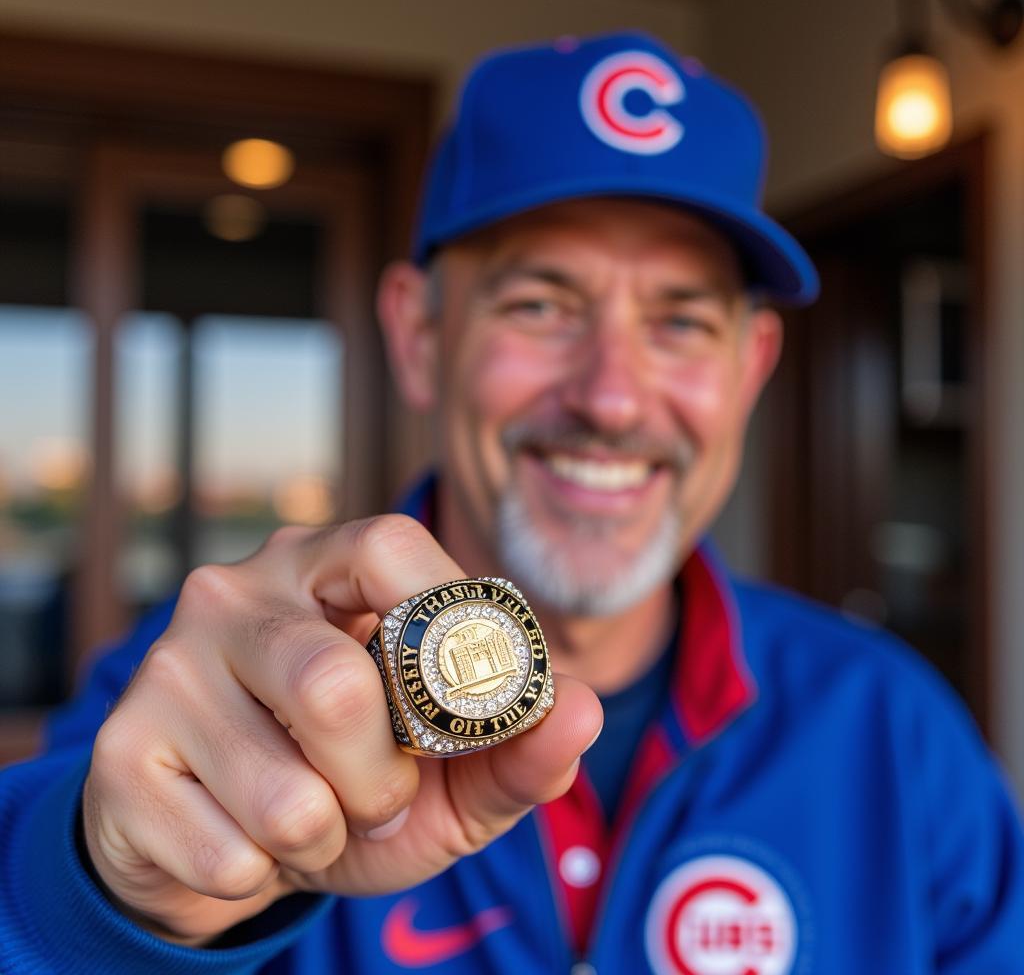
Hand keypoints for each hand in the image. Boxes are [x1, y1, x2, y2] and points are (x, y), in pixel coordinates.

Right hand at [81, 516, 600, 944]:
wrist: (229, 842)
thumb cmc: (349, 782)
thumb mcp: (447, 772)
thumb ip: (518, 744)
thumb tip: (583, 710)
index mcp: (320, 564)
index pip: (389, 546)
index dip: (443, 625)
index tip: (455, 704)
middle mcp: (233, 593)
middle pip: (337, 684)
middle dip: (379, 777)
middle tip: (373, 792)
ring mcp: (166, 667)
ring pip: (286, 790)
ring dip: (323, 835)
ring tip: (308, 817)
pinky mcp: (120, 753)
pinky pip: (229, 852)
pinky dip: (262, 873)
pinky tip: (241, 838)